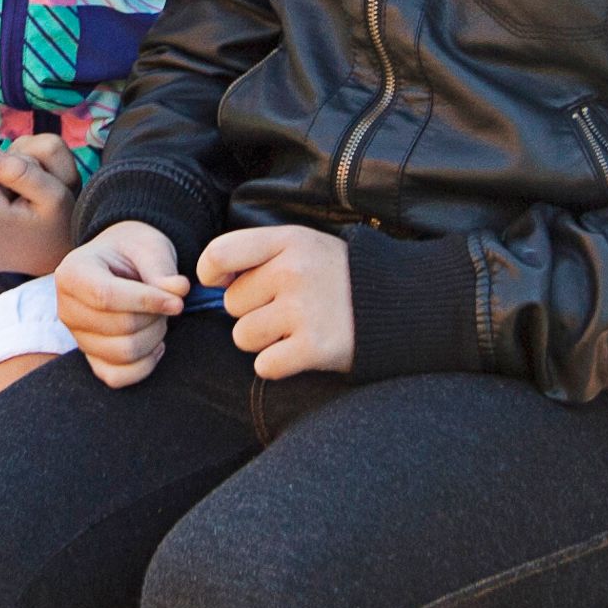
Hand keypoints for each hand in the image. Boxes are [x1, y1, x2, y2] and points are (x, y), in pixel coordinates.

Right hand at [59, 220, 186, 383]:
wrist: (121, 263)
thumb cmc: (133, 251)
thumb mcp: (149, 248)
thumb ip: (162, 269)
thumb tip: (178, 291)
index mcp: (72, 273)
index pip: (105, 297)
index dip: (146, 302)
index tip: (177, 300)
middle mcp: (67, 308)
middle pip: (120, 328)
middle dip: (155, 317)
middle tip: (167, 302)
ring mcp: (77, 337)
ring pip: (123, 354)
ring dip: (154, 338)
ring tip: (158, 318)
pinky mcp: (90, 358)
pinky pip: (116, 377)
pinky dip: (144, 365)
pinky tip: (154, 343)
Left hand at [199, 224, 354, 378]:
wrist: (398, 305)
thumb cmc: (337, 277)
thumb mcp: (303, 246)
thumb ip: (257, 253)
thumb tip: (210, 279)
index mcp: (289, 241)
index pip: (220, 254)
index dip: (211, 272)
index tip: (223, 281)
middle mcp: (293, 272)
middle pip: (232, 303)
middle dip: (253, 309)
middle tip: (290, 306)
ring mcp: (304, 310)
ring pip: (243, 337)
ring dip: (264, 339)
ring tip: (297, 327)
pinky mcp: (315, 347)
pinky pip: (264, 366)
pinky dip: (279, 364)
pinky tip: (301, 350)